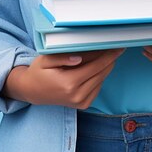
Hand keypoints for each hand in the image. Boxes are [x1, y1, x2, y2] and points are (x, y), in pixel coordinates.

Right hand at [1, 48, 124, 108]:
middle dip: (110, 58)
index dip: (108, 55)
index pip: (96, 66)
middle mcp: (77, 95)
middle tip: (116, 46)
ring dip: (105, 66)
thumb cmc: (39, 71)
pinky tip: (96, 66)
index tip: (118, 46)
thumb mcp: (46, 59)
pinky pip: (98, 87)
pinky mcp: (83, 105)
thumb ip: (62, 57)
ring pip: (101, 79)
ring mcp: (80, 102)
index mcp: (69, 83)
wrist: (33, 91)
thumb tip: (79, 57)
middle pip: (102, 73)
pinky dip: (99, 75)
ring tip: (105, 53)